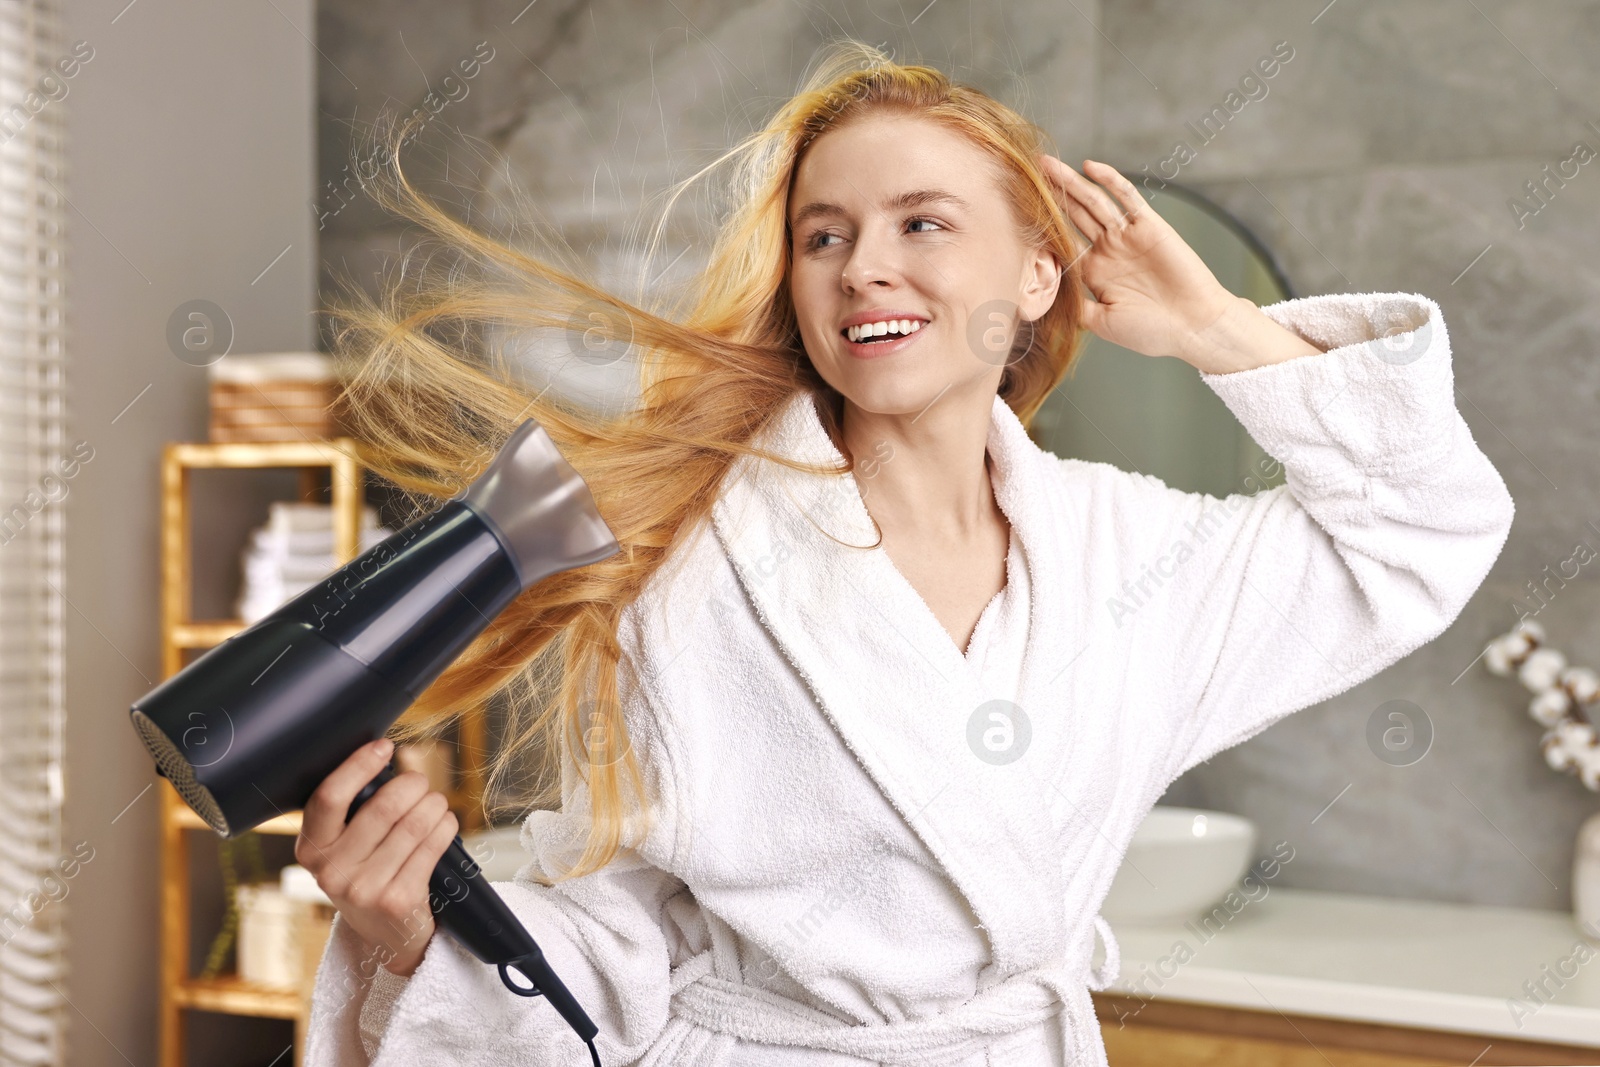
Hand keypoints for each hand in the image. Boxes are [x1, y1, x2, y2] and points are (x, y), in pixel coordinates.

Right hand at [294, 738, 458, 976]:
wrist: (388, 936)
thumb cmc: (368, 875)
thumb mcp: (344, 849)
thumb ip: (352, 812)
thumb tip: (382, 758)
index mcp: (310, 850)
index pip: (328, 797)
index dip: (358, 766)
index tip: (384, 747)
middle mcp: (331, 872)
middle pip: (383, 806)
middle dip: (412, 784)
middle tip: (420, 783)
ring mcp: (364, 889)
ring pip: (413, 823)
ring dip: (434, 804)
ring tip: (436, 804)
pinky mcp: (398, 900)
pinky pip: (432, 844)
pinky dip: (446, 825)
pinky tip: (445, 823)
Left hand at [1038, 155, 1243, 365]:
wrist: (1195, 326)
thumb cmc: (1153, 331)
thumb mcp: (1104, 322)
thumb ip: (1076, 307)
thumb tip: (1042, 300)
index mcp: (1094, 273)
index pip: (1061, 243)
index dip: (1041, 229)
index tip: (1014, 215)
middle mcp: (1108, 250)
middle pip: (1073, 216)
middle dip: (1051, 196)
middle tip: (1024, 174)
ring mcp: (1127, 236)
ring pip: (1093, 203)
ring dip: (1071, 183)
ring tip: (1046, 164)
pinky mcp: (1149, 226)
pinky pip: (1127, 198)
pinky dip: (1110, 181)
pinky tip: (1090, 167)